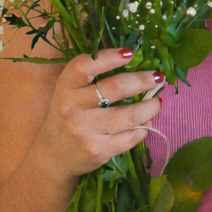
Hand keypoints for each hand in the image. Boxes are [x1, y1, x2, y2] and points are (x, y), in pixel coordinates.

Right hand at [35, 47, 163, 184]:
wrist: (54, 157)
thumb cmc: (67, 116)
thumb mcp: (68, 91)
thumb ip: (90, 75)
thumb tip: (129, 55)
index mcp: (65, 87)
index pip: (85, 66)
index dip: (109, 57)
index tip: (130, 54)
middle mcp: (72, 108)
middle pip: (115, 88)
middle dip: (142, 81)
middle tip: (158, 77)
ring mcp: (86, 131)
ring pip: (129, 115)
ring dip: (150, 107)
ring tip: (157, 102)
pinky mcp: (98, 151)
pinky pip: (130, 137)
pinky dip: (144, 128)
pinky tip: (146, 122)